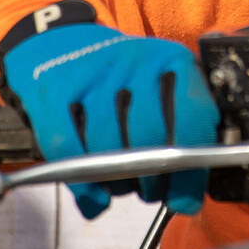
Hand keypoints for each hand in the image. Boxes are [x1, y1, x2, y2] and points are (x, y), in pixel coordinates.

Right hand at [0, 11, 218, 218]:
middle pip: (152, 136)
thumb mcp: (157, 90)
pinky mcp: (52, 90)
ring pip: (109, 146)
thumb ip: (179, 138)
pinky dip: (82, 184)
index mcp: (172, 59)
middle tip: (151, 193)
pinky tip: (94, 196)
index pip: (195, 114)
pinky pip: (68, 149)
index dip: (192, 165)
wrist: (56, 43)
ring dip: (118, 183)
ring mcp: (93, 73)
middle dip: (154, 179)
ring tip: (122, 188)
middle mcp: (135, 60)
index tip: (184, 196)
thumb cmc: (119, 80)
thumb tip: (186, 205)